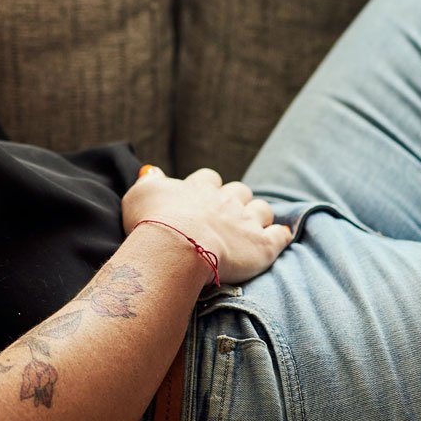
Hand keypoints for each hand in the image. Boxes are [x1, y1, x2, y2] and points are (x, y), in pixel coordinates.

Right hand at [121, 166, 293, 289]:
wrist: (175, 249)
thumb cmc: (152, 223)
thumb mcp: (138, 195)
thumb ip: (148, 182)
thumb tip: (151, 172)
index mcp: (199, 188)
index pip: (209, 178)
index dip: (207, 187)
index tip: (201, 197)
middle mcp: (226, 200)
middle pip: (239, 191)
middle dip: (235, 200)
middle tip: (226, 216)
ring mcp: (246, 221)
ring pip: (261, 209)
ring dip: (257, 215)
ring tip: (250, 228)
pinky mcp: (262, 245)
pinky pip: (279, 235)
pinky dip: (281, 235)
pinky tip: (281, 236)